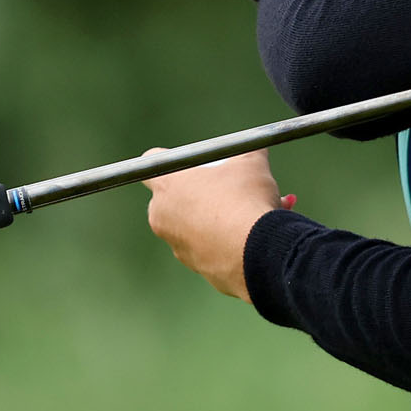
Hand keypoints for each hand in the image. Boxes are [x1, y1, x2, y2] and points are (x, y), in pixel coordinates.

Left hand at [144, 149, 296, 302]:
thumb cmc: (247, 201)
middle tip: (225, 187)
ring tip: (250, 211)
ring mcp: (176, 245)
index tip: (193, 162)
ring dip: (216, 216)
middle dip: (198, 191)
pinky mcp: (195, 266)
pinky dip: (224, 240)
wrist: (258, 251)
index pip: (152, 163)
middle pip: (173, 196)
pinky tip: (252, 234)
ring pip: (193, 224)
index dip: (173, 159)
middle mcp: (163, 216)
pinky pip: (207, 247)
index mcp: (168, 185)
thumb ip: (248, 150)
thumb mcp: (252, 163)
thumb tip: (256, 145)